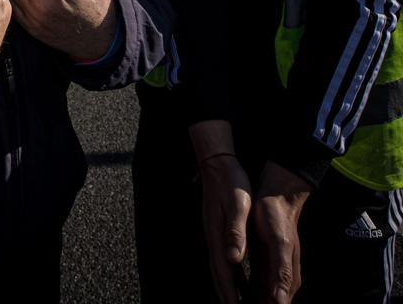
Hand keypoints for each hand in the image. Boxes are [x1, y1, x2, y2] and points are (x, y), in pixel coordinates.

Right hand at [197, 151, 252, 303]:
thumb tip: (234, 258)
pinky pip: (225, 259)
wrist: (218, 163)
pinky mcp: (219, 230)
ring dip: (228, 288)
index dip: (229, 293)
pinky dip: (232, 275)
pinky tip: (240, 282)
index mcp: (219, 235)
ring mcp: (215, 235)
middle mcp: (214, 238)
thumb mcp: (238, 205)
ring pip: (221, 268)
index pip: (224, 271)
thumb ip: (235, 232)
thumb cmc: (231, 183)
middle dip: (226, 295)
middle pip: (219, 274)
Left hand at [249, 162, 309, 303]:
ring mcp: (271, 271)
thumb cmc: (278, 219)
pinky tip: (237, 296)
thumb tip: (280, 301)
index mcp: (288, 276)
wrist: (275, 198)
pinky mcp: (261, 264)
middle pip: (270, 303)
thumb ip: (281, 271)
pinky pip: (254, 286)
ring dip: (250, 302)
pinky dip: (247, 294)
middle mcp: (282, 278)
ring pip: (261, 297)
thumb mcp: (280, 243)